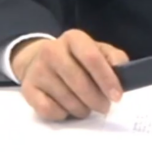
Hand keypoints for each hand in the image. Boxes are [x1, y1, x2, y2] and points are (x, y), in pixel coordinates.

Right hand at [12, 29, 129, 120]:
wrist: (38, 59)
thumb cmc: (76, 58)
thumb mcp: (97, 50)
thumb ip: (113, 57)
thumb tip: (123, 70)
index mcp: (73, 38)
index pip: (92, 58)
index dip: (106, 79)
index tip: (117, 96)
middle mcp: (52, 50)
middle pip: (79, 82)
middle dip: (96, 100)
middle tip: (104, 107)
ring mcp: (38, 70)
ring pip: (66, 99)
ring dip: (82, 109)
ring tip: (86, 106)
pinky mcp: (28, 89)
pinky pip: (49, 110)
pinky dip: (62, 114)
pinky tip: (66, 108)